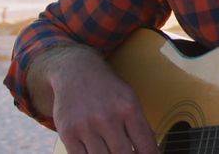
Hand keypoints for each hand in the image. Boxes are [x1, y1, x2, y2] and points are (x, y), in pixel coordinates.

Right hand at [29, 45, 158, 153]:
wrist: (76, 73)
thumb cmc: (108, 90)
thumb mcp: (130, 100)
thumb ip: (140, 126)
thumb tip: (151, 151)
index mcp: (128, 109)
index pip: (145, 144)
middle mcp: (107, 118)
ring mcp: (86, 127)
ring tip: (113, 151)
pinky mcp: (68, 133)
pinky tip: (98, 152)